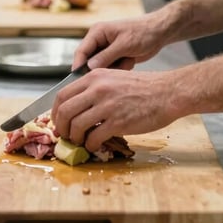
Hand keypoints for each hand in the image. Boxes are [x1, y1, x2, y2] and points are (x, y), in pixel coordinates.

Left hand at [52, 68, 175, 150]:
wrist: (166, 93)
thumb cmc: (143, 87)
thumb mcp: (114, 78)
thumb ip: (94, 88)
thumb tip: (77, 106)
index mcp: (94, 77)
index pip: (62, 94)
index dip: (56, 112)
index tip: (58, 121)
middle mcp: (97, 89)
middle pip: (64, 111)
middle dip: (61, 127)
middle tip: (65, 135)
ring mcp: (107, 105)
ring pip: (76, 126)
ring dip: (75, 138)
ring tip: (82, 141)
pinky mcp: (118, 122)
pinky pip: (94, 137)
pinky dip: (91, 145)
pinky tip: (95, 145)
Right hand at [72, 12, 166, 70]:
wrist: (159, 33)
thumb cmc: (142, 32)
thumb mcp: (124, 44)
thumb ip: (106, 56)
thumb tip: (89, 67)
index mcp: (97, 32)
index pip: (81, 51)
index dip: (78, 66)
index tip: (79, 81)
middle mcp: (99, 40)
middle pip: (90, 62)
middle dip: (103, 68)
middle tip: (117, 66)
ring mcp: (107, 49)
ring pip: (102, 68)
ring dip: (115, 68)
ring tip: (128, 59)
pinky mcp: (115, 56)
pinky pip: (112, 69)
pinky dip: (122, 68)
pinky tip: (131, 60)